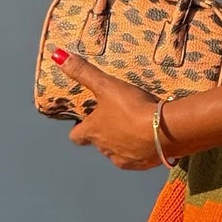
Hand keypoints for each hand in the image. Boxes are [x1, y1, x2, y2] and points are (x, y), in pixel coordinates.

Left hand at [53, 47, 164, 169]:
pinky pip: (136, 160)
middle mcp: (105, 149)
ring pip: (116, 153)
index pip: (76, 137)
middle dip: (103, 135)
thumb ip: (83, 72)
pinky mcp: (143, 165)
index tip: (84, 121)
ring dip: (121, 143)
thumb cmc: (131, 108)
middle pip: (98, 144)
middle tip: (113, 120)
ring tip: (133, 129)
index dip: (78, 129)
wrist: (165, 130)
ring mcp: (124, 159)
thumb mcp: (106, 85)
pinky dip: (139, 151)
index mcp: (93, 132)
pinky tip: (148, 140)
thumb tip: (57, 55)